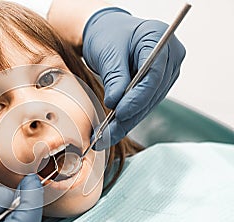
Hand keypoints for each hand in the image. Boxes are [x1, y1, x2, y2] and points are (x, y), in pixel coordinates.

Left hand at [83, 8, 185, 147]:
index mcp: (160, 39)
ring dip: (127, 122)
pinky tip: (112, 132)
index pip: (154, 76)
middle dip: (129, 115)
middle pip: (152, 93)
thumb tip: (115, 104)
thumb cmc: (108, 35)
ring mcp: (166, 73)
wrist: (108, 31)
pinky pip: (144, 105)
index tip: (119, 113)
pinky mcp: (157, 86)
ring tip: (104, 138)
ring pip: (148, 104)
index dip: (137, 98)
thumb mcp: (108, 52)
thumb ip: (114, 77)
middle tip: (106, 134)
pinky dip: (128, 118)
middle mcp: (170, 57)